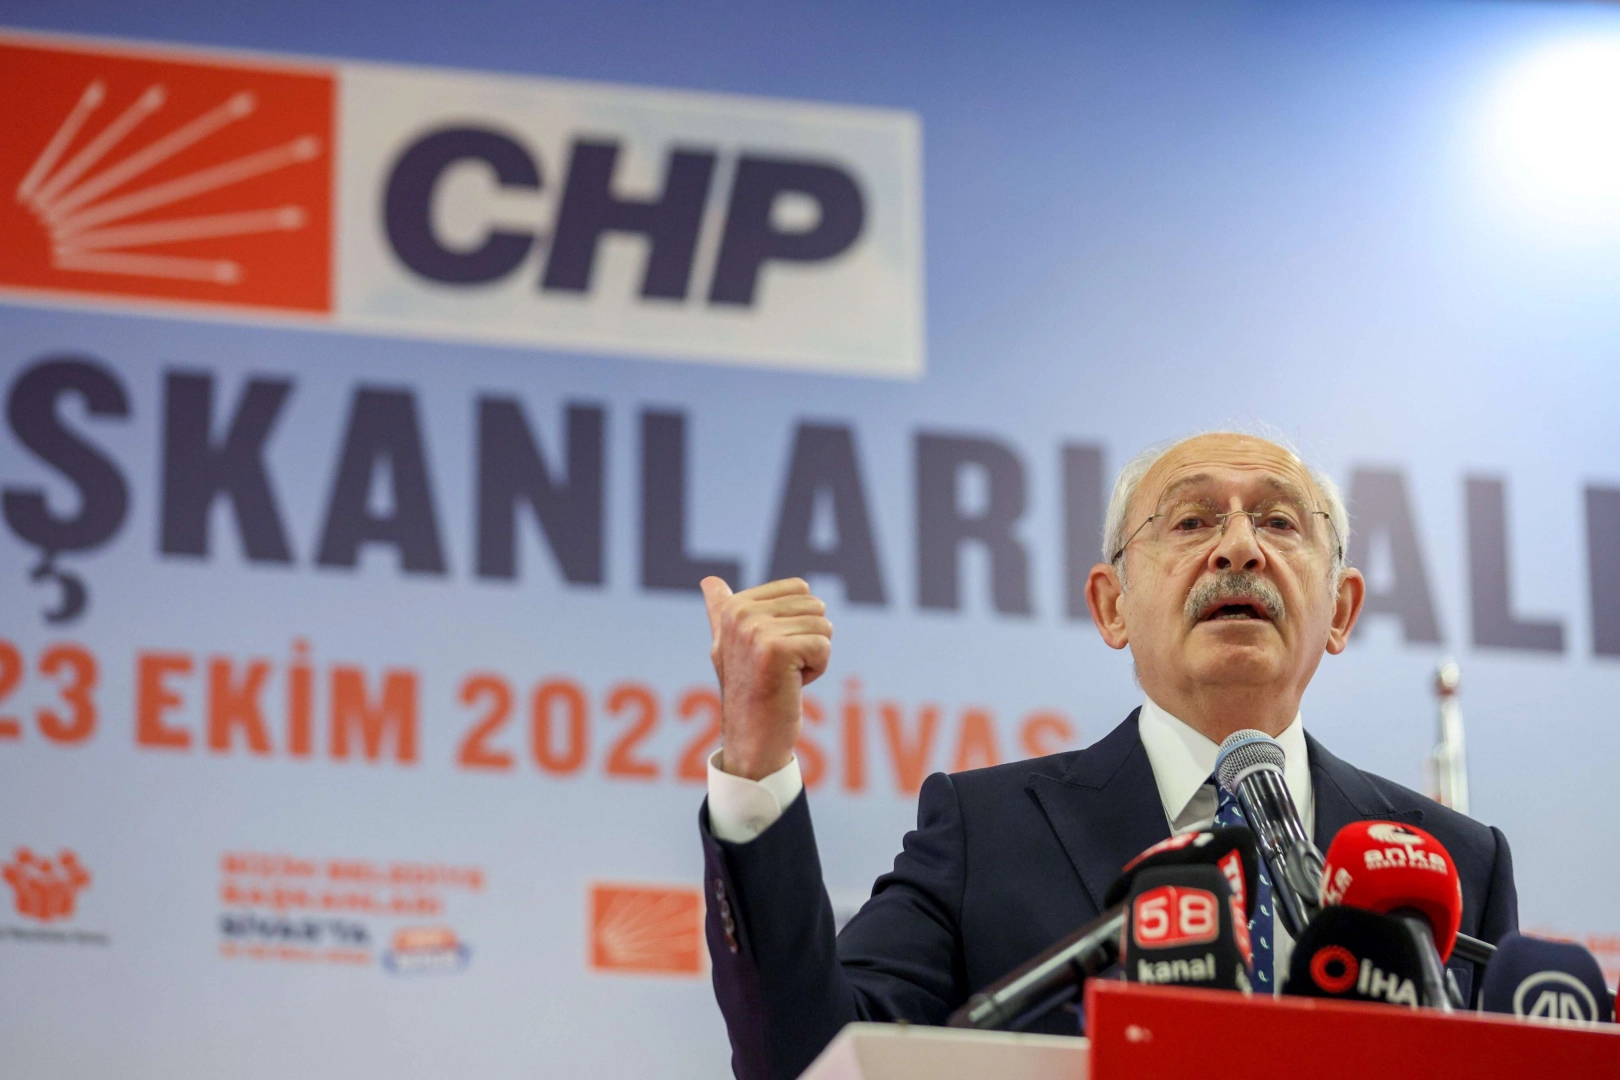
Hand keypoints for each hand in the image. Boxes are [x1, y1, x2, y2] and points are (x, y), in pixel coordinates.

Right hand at [700, 576, 832, 780]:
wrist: (751, 740)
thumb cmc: (747, 692)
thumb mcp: (727, 645)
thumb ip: (720, 610)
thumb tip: (708, 580)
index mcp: (734, 607)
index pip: (801, 590)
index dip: (798, 622)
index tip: (772, 651)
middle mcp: (741, 614)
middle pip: (815, 607)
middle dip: (809, 639)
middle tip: (781, 668)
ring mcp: (756, 631)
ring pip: (823, 626)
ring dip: (813, 656)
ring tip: (785, 677)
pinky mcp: (776, 650)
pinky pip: (824, 647)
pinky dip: (817, 670)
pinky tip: (792, 686)